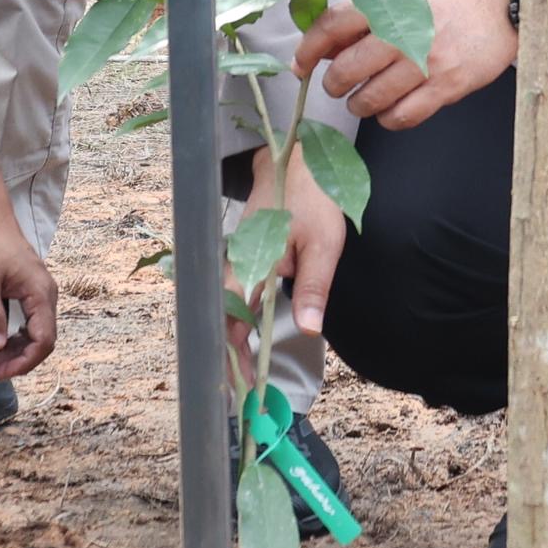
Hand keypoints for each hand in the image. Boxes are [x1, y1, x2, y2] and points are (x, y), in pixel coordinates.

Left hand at [0, 207, 58, 378]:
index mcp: (40, 291)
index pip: (44, 339)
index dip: (25, 361)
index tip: (0, 371)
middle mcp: (46, 293)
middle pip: (45, 339)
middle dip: (22, 360)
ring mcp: (40, 291)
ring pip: (39, 332)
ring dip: (20, 350)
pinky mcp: (30, 290)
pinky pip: (32, 321)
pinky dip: (19, 337)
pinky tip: (0, 343)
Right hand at [231, 146, 351, 361]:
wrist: (292, 159)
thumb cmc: (311, 198)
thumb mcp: (324, 244)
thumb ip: (314, 287)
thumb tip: (308, 328)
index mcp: (253, 263)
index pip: (233, 317)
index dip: (233, 351)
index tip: (241, 380)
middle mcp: (237, 263)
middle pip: (223, 317)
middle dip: (229, 354)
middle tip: (242, 388)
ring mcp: (238, 259)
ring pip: (226, 307)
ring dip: (232, 339)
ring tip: (243, 371)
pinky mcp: (245, 256)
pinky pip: (235, 294)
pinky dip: (238, 319)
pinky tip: (248, 336)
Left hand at [291, 0, 522, 128]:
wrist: (504, 4)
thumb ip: (366, 14)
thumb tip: (326, 47)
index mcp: (388, 1)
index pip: (332, 26)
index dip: (308, 50)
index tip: (300, 66)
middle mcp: (402, 30)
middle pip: (346, 69)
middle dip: (333, 84)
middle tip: (337, 85)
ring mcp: (425, 61)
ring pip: (371, 99)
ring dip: (359, 104)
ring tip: (363, 100)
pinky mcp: (447, 85)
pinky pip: (403, 116)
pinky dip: (389, 119)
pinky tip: (391, 110)